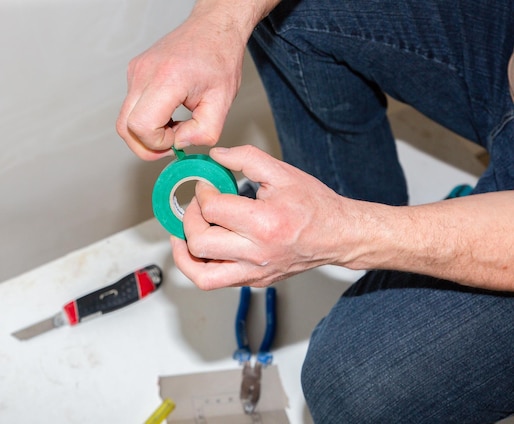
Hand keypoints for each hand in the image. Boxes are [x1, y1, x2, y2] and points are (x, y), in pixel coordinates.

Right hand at [116, 11, 246, 159]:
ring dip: (147, 132)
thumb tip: (181, 144)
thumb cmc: (220, 58)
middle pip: (124, 127)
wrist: (213, 28)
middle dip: (146, 145)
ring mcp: (136, 72)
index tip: (177, 139)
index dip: (157, 142)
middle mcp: (145, 73)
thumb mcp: (223, 102)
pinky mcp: (134, 73)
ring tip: (173, 126)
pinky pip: (131, 107)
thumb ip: (204, 131)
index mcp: (167, 79)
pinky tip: (168, 113)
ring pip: (125, 119)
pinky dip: (146, 118)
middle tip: (170, 143)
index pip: (141, 126)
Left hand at [171, 145, 356, 288]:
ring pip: (202, 275)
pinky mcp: (255, 281)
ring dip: (184, 254)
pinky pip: (216, 281)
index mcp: (265, 223)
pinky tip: (202, 248)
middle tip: (197, 207)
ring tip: (183, 237)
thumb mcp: (282, 172)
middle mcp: (258, 253)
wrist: (338, 236)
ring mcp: (255, 272)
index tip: (207, 186)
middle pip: (200, 244)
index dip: (202, 193)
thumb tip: (215, 156)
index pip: (212, 210)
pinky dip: (201, 265)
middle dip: (189, 220)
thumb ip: (245, 158)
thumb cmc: (314, 206)